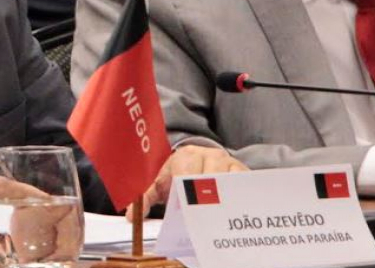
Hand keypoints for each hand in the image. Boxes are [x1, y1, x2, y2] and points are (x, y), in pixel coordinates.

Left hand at [129, 145, 247, 218]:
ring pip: (225, 183)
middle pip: (208, 179)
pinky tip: (229, 211)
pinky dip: (236, 199)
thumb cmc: (179, 174)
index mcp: (187, 155)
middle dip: (202, 201)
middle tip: (197, 218)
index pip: (185, 175)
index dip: (183, 195)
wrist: (201, 162)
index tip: (182, 210)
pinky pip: (242, 185)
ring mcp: (228, 161)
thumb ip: (147, 197)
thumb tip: (131, 216)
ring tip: (212, 217)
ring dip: (220, 201)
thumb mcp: (161, 183)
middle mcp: (210, 155)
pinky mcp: (243, 171)